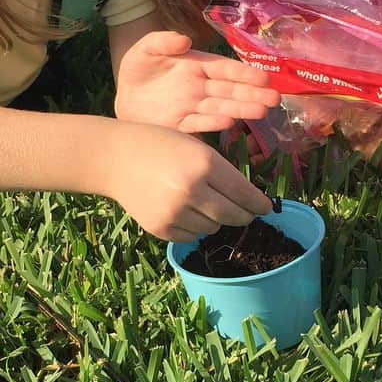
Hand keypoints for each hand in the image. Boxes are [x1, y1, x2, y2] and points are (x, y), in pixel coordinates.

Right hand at [103, 122, 273, 241]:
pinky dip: (193, 227)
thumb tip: (250, 201)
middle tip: (245, 213)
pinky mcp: (161, 228)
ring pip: (213, 228)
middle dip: (244, 216)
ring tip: (202, 203)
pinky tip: (182, 210)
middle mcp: (192, 190)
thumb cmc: (161, 146)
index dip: (260, 204)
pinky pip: (191, 236)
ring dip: (215, 220)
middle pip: (234, 216)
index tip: (266, 207)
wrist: (116, 158)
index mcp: (205, 164)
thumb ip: (222, 172)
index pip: (245, 194)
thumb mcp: (196, 147)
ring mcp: (175, 212)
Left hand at [115, 31, 279, 133]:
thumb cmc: (138, 71)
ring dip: (241, 109)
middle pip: (230, 90)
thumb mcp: (145, 50)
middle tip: (275, 98)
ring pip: (221, 107)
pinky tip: (229, 122)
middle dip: (252, 93)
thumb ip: (161, 41)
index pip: (223, 69)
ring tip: (262, 112)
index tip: (263, 77)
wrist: (121, 98)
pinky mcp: (180, 125)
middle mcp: (199, 87)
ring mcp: (192, 107)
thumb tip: (185, 39)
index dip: (243, 73)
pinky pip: (199, 123)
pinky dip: (213, 122)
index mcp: (196, 66)